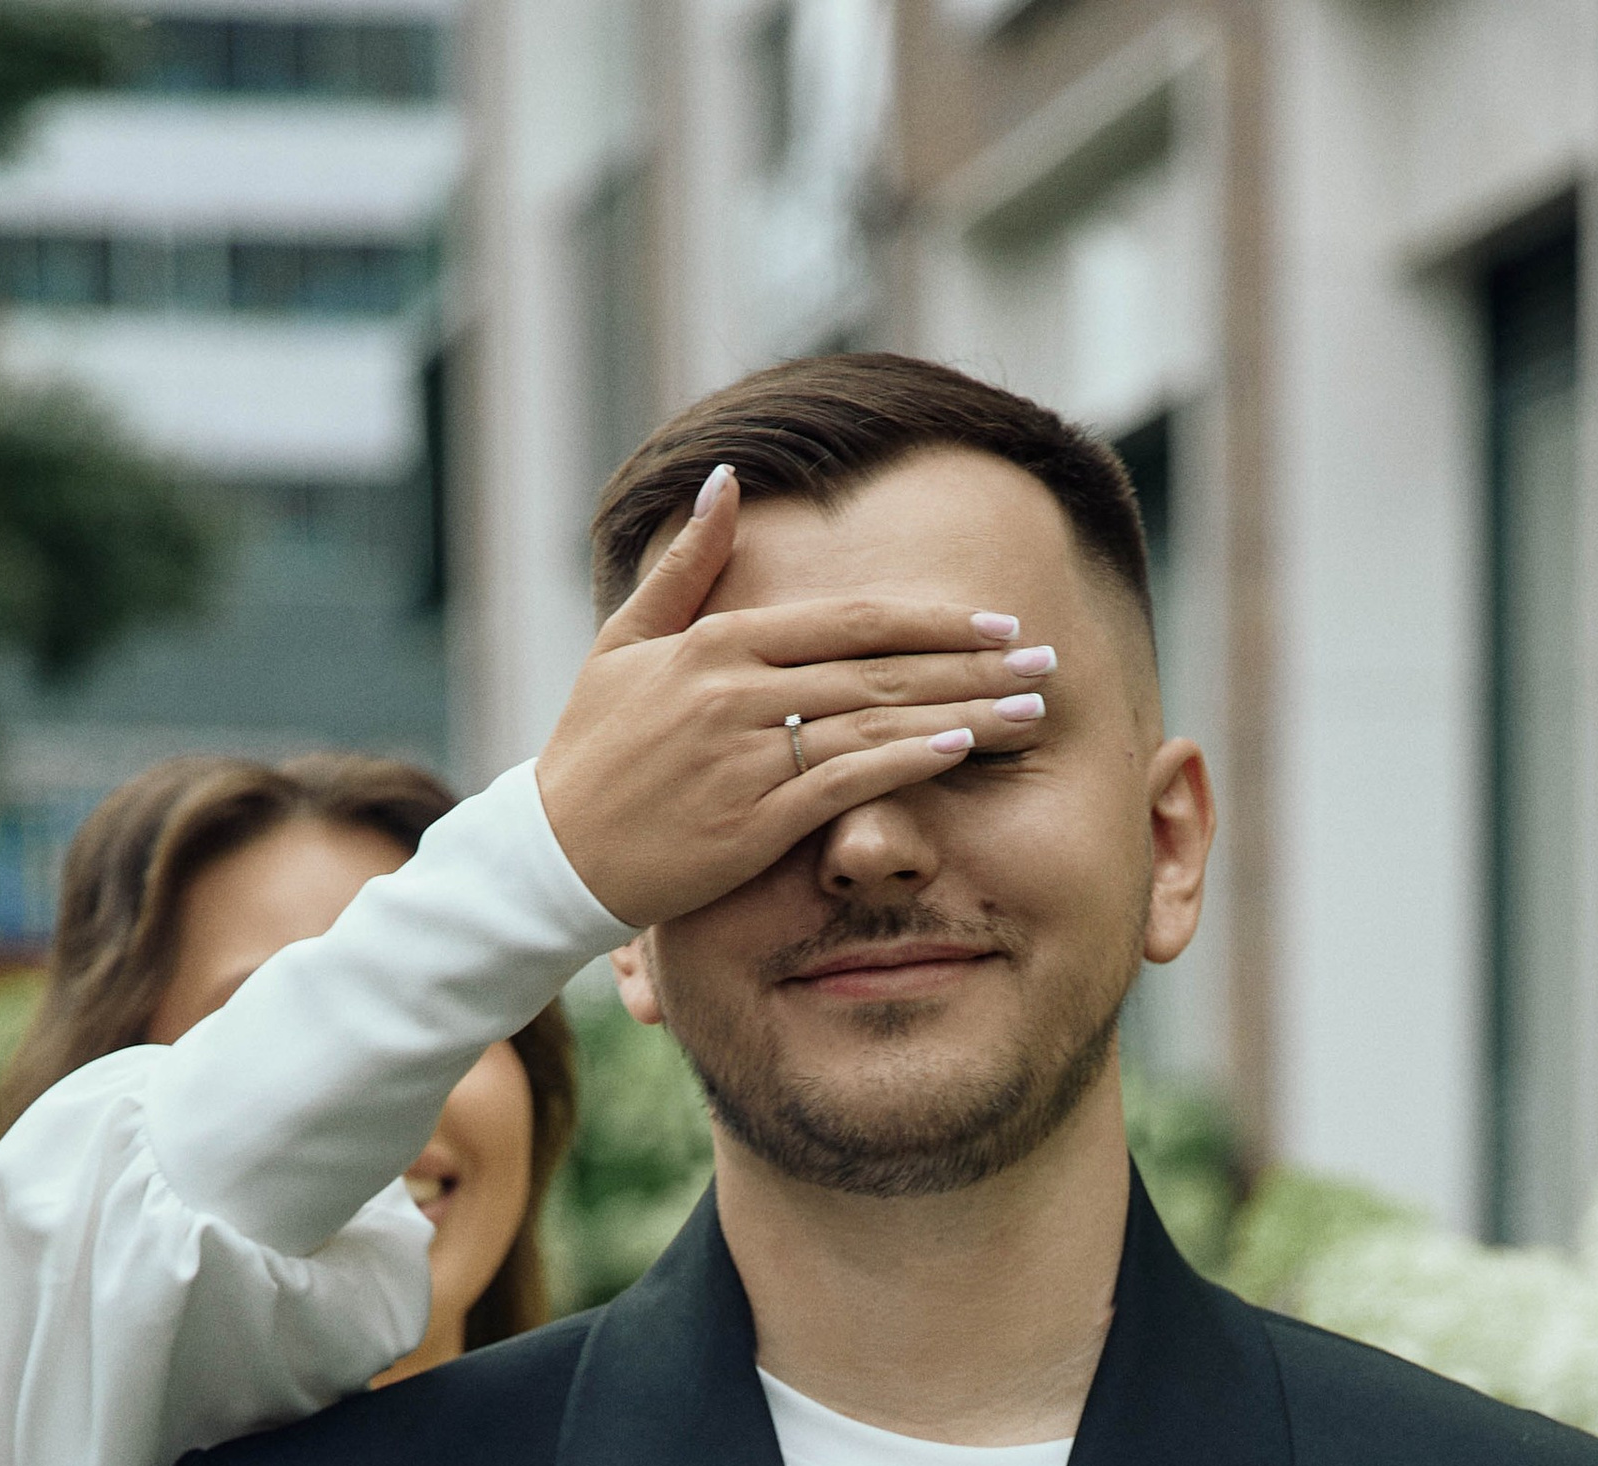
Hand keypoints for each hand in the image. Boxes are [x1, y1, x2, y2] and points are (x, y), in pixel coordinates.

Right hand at [534, 465, 1057, 930]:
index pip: (851, 621)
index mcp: (718, 643)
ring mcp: (746, 756)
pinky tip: (960, 751)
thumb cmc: (592, 752)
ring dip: (962, 714)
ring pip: (875, 722)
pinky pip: (845, 783)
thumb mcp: (625, 643)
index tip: (998, 621)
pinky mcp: (750, 821)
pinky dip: (905, 765)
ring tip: (1030, 712)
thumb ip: (687, 565)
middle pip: (881, 668)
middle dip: (973, 664)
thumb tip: (724, 479)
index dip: (933, 619)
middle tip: (1046, 660)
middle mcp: (738, 691)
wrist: (551, 854)